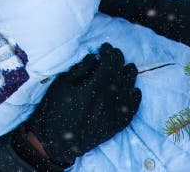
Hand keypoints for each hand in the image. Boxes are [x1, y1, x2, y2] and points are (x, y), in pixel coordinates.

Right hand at [24, 43, 140, 167]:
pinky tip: (134, 90)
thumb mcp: (62, 83)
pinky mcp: (115, 126)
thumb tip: (96, 57)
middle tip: (115, 53)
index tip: (105, 47)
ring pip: (129, 90)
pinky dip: (135, 98)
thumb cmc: (54, 109)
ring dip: (130, 76)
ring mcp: (113, 115)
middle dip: (119, 60)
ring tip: (128, 68)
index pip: (109, 64)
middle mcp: (107, 101)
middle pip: (120, 74)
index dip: (109, 53)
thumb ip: (81, 69)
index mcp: (93, 88)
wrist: (55, 141)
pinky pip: (131, 110)